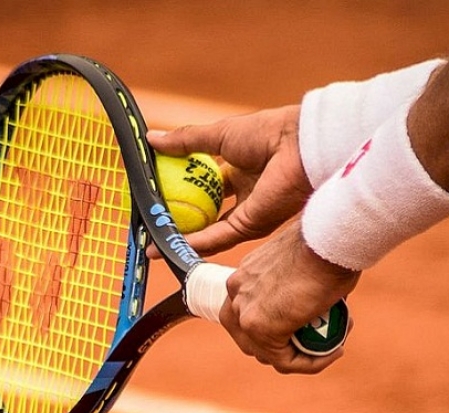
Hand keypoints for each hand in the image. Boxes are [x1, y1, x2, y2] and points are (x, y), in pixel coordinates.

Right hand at [148, 105, 312, 256]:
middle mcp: (243, 194)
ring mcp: (247, 213)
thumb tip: (151, 140)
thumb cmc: (266, 133)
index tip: (155, 194)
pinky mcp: (250, 227)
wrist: (297, 147)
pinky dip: (193, 242)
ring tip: (153, 242)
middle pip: (205, 212)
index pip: (203, 185)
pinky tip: (170, 244)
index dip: (180, 190)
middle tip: (151, 222)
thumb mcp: (218, 134)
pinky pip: (216, 238)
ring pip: (208, 231)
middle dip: (179, 219)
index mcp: (238, 169)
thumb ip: (185, 141)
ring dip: (181, 237)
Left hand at [221, 220, 359, 373]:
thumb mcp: (303, 263)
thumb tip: (313, 301)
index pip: (247, 314)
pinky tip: (334, 352)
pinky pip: (285, 361)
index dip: (275, 329)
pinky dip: (310, 363)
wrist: (328, 239)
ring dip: (300, 357)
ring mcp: (244, 311)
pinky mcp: (259, 328)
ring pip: (267, 354)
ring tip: (332, 346)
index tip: (307, 328)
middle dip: (282, 348)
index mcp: (243, 276)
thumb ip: (296, 284)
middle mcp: (236, 293)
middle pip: (249, 338)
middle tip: (316, 343)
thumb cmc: (326, 244)